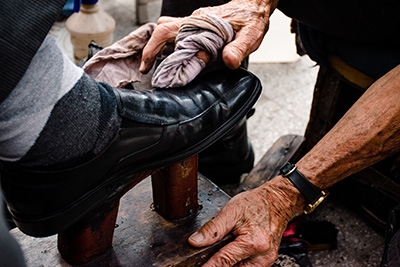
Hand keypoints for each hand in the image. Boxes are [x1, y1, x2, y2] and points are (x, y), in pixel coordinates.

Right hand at [140, 0, 274, 72]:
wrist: (254, 5)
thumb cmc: (252, 18)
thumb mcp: (250, 35)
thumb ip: (239, 48)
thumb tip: (228, 60)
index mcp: (201, 23)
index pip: (168, 31)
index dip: (154, 48)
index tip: (148, 66)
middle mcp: (194, 21)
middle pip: (163, 30)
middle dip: (151, 49)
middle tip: (147, 69)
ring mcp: (195, 23)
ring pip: (169, 31)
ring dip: (160, 47)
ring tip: (159, 66)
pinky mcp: (198, 27)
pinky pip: (178, 34)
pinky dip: (171, 46)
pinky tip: (175, 59)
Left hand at [188, 177, 304, 266]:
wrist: (277, 202)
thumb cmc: (256, 204)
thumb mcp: (231, 211)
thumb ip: (213, 229)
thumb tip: (196, 241)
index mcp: (253, 243)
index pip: (224, 261)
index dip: (208, 266)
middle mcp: (262, 256)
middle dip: (219, 263)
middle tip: (209, 256)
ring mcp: (266, 261)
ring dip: (229, 263)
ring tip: (226, 248)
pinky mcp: (266, 261)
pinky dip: (237, 262)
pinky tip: (233, 252)